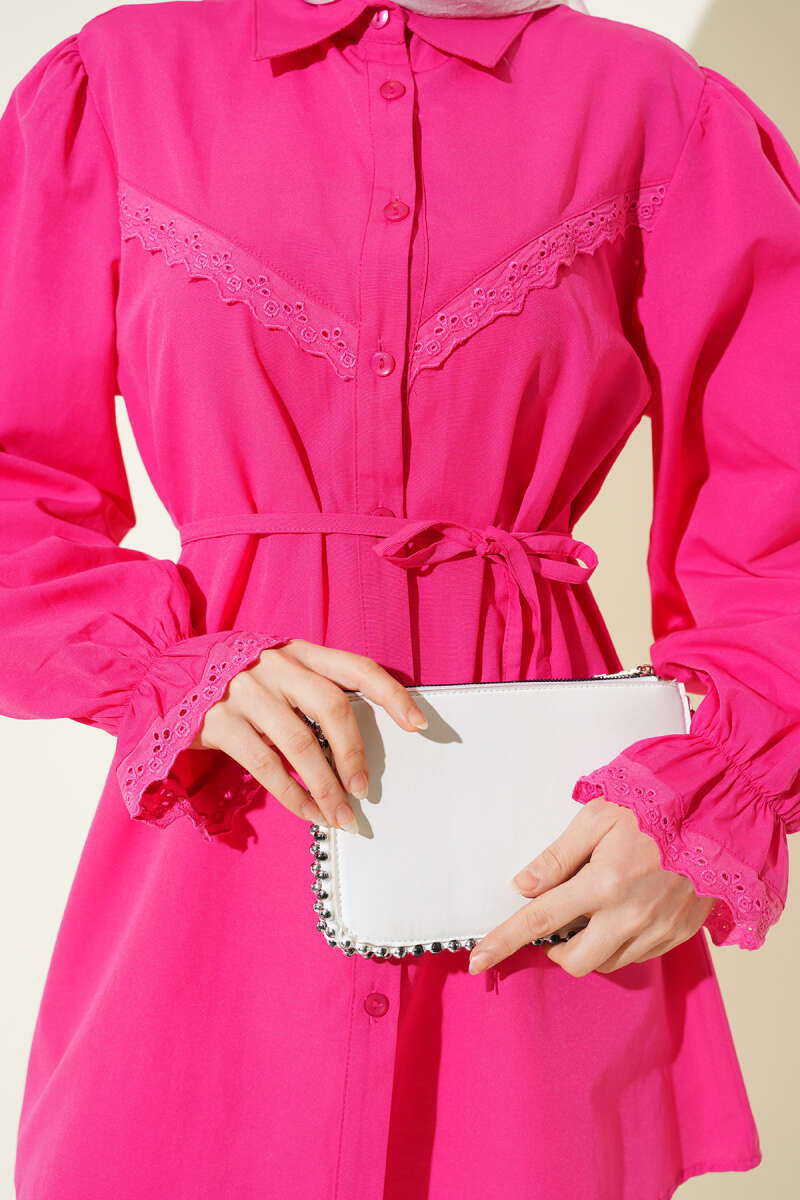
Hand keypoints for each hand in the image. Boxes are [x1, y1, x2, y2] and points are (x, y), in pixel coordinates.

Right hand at [188, 638, 427, 830]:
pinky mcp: (219, 722)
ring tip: (341, 816)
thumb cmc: (237, 681)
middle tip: (364, 789)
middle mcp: (276, 665)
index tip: (419, 724)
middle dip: (355, 753)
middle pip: (332, 707)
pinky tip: (308, 813)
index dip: (392, 695)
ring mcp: (246, 692)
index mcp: (299, 651)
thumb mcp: (277, 671)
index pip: (357, 667)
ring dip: (326, 786)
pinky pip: (266, 767)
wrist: (165, 676)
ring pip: (301, 743)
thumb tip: (356, 745)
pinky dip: (293, 795)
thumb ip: (313, 691)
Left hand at [468, 796, 717, 976]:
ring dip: (590, 946)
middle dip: (556, 950)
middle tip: (558, 921)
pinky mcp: (678, 936)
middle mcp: (629, 917)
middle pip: (574, 961)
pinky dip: (621, 942)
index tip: (478, 960)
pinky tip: (625, 911)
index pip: (540, 922)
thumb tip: (523, 886)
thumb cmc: (655, 807)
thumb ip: (558, 855)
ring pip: (607, 963)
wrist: (718, 814)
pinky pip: (638, 955)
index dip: (504, 942)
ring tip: (596, 908)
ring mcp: (657, 931)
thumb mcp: (598, 816)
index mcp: (603, 884)